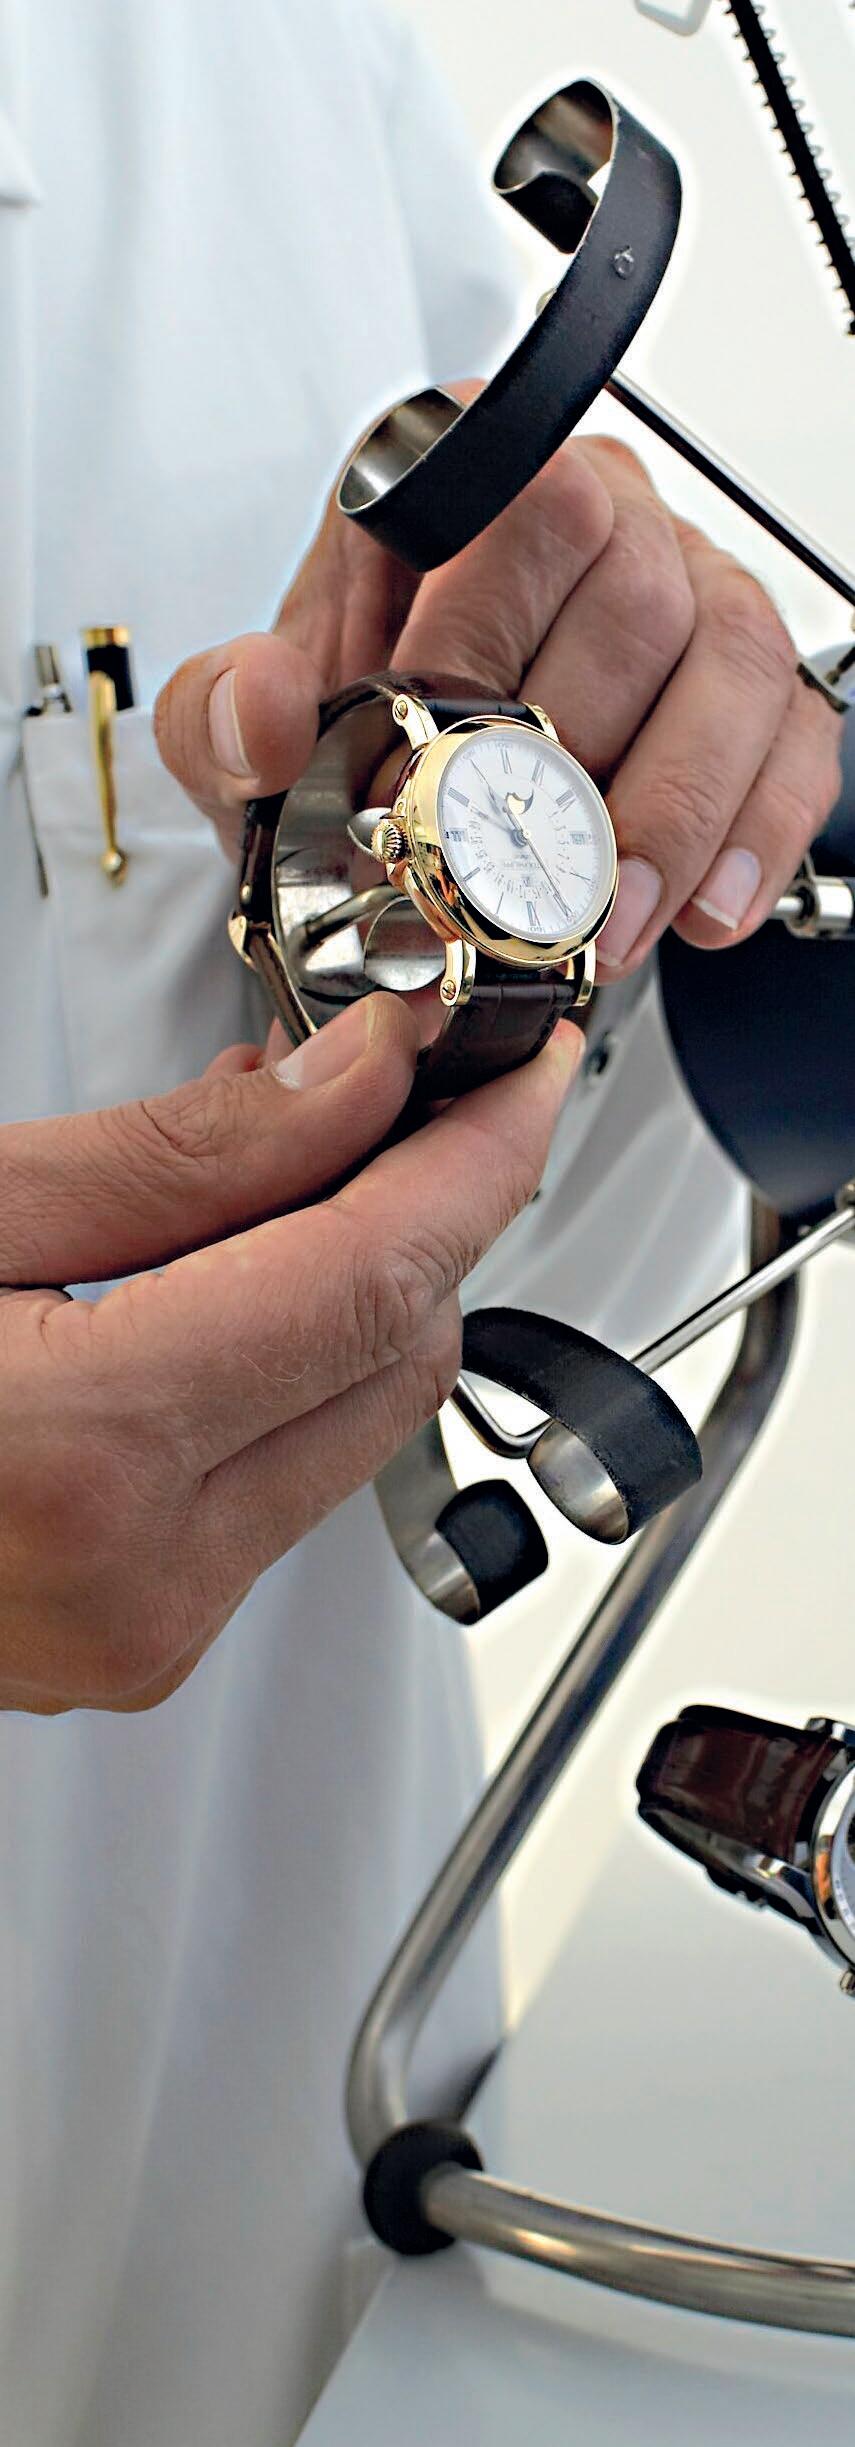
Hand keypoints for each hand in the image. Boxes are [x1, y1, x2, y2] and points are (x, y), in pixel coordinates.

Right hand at [0, 999, 578, 1712]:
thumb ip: (178, 1159)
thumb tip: (352, 1087)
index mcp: (80, 1459)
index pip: (372, 1279)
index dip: (472, 1154)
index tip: (514, 1072)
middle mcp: (129, 1585)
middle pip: (393, 1363)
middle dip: (410, 1218)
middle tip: (369, 1097)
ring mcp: (131, 1636)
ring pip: (349, 1432)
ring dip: (343, 1299)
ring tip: (255, 1190)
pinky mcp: (124, 1647)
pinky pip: (271, 1495)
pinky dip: (276, 1383)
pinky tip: (211, 1296)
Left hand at [154, 407, 843, 972]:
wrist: (412, 790)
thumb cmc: (348, 733)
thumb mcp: (250, 731)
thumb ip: (221, 714)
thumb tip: (268, 710)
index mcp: (472, 479)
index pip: (521, 511)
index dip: (482, 648)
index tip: (429, 772)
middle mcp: (604, 510)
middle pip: (639, 599)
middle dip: (577, 769)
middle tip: (516, 883)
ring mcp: (696, 590)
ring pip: (733, 667)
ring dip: (672, 816)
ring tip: (603, 921)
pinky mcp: (758, 685)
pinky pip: (794, 741)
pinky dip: (752, 836)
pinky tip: (696, 908)